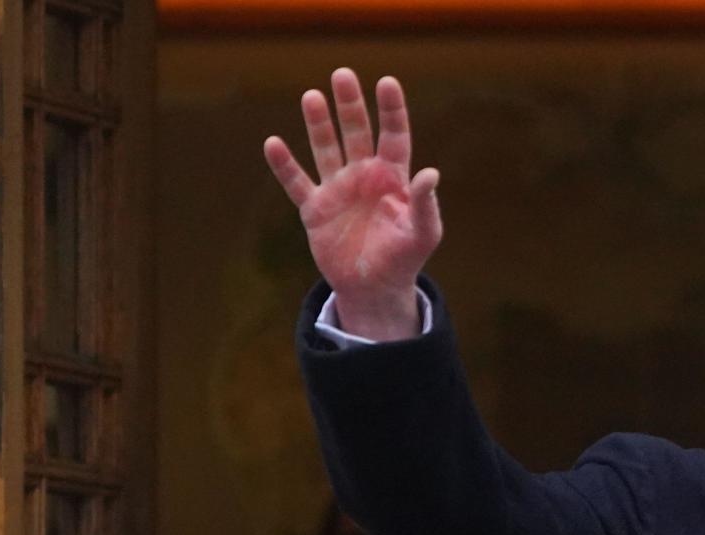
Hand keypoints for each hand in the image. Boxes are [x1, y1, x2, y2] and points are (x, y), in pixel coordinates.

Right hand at [264, 69, 441, 339]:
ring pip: (326, 149)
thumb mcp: (423, 233)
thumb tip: (431, 173)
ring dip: (319, 124)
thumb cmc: (404, 259)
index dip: (391, 110)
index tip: (387, 82)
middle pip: (357, 133)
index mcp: (394, 178)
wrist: (374, 289)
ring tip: (311, 96)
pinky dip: (284, 165)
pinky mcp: (315, 210)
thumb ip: (426, 204)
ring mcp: (338, 190)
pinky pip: (297, 183)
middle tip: (342, 75)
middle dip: (350, 106)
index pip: (394, 136)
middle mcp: (364, 176)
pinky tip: (273, 143)